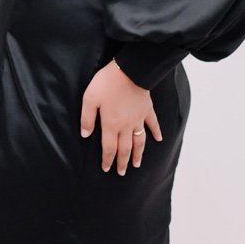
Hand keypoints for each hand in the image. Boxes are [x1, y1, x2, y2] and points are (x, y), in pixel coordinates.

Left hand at [80, 60, 162, 174]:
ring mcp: (138, 119)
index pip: (109, 148)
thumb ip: (87, 118)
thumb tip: (85, 135)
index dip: (107, 160)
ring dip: (138, 154)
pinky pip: (153, 124)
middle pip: (124, 149)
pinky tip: (159, 139)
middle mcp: (125, 126)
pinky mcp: (147, 110)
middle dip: (122, 162)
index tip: (106, 169)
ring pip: (139, 142)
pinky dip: (156, 132)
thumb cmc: (107, 83)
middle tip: (122, 173)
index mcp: (111, 124)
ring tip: (137, 164)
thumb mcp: (90, 99)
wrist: (129, 70)